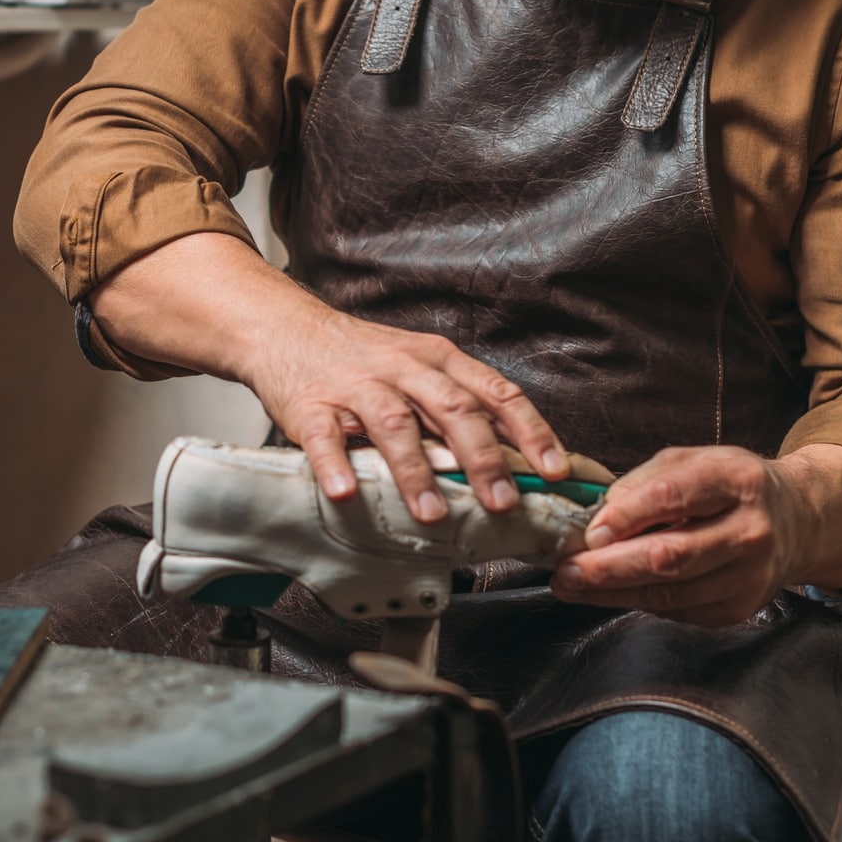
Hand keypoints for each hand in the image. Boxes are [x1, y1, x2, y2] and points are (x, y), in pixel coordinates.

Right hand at [89, 233, 570, 523]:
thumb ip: (460, 404)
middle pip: (453, 410)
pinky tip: (347, 494)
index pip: (497, 392)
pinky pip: (324, 437)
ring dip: (417, 472)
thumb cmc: (361, 357)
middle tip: (503, 503)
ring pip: (394, 425)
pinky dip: (336, 466)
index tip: (556, 469)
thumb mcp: (419, 365)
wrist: (285, 327)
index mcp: (438, 359)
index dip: (531, 431)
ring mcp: (356, 387)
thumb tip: (516, 458)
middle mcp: (403, 369)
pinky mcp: (310, 406)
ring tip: (434, 515)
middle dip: (482, 459)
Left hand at [549, 445, 806, 627]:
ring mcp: (749, 576)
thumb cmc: (731, 485)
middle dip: (609, 568)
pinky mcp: (739, 608)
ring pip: (670, 592)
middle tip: (565, 571)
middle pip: (670, 556)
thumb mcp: (695, 461)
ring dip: (613, 592)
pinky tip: (610, 592)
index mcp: (737, 481)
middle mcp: (750, 531)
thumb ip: (648, 481)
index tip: (588, 530)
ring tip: (572, 585)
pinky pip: (678, 609)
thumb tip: (600, 513)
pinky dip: (639, 601)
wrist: (796, 521)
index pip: (674, 497)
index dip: (626, 516)